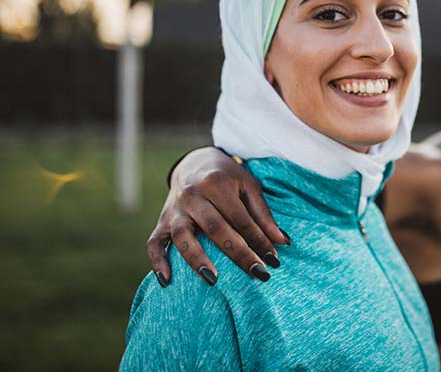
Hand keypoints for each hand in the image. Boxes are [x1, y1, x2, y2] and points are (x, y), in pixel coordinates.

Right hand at [146, 147, 289, 286]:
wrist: (194, 163)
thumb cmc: (228, 178)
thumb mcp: (249, 186)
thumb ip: (264, 214)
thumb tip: (283, 242)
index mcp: (216, 183)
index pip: (240, 218)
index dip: (258, 240)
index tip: (273, 261)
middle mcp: (192, 195)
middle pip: (214, 228)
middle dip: (237, 253)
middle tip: (257, 273)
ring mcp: (175, 210)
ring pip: (182, 236)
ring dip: (197, 259)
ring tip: (214, 280)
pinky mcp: (161, 221)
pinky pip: (154, 243)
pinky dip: (157, 262)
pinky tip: (168, 281)